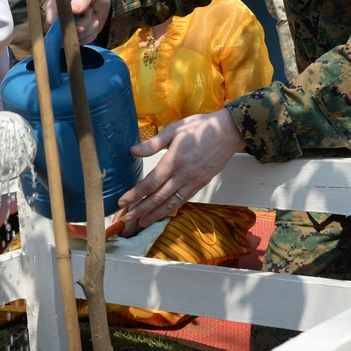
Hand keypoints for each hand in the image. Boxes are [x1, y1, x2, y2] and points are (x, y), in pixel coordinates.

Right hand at [43, 0, 110, 41]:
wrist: (102, 4)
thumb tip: (73, 9)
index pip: (51, 18)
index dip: (64, 21)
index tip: (78, 13)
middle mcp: (54, 15)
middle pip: (64, 30)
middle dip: (82, 22)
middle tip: (89, 10)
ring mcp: (62, 27)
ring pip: (76, 37)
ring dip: (89, 27)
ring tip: (91, 14)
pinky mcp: (71, 37)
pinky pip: (82, 41)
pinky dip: (91, 33)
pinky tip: (91, 23)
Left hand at [117, 110, 243, 229]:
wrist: (227, 132)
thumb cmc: (200, 128)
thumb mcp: (174, 129)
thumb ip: (153, 143)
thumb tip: (133, 151)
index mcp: (174, 161)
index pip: (150, 183)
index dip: (135, 194)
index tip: (122, 202)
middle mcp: (182, 175)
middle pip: (158, 197)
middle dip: (140, 209)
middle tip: (126, 218)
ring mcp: (192, 182)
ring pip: (170, 203)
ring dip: (154, 214)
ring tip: (141, 222)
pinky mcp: (200, 184)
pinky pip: (183, 200)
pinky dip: (171, 209)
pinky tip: (162, 213)